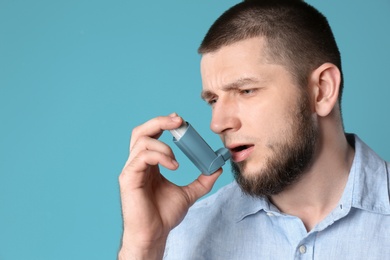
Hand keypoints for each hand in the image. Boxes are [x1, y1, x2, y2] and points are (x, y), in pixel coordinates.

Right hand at [118, 114, 221, 259]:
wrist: (155, 234)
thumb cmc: (164, 215)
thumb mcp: (188, 194)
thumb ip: (202, 181)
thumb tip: (217, 169)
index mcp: (148, 164)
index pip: (151, 135)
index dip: (163, 123)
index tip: (180, 120)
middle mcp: (137, 163)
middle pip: (141, 131)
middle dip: (160, 121)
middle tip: (179, 120)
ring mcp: (131, 169)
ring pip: (141, 140)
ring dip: (163, 145)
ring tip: (177, 160)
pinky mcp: (128, 178)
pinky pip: (142, 157)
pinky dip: (160, 156)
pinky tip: (173, 166)